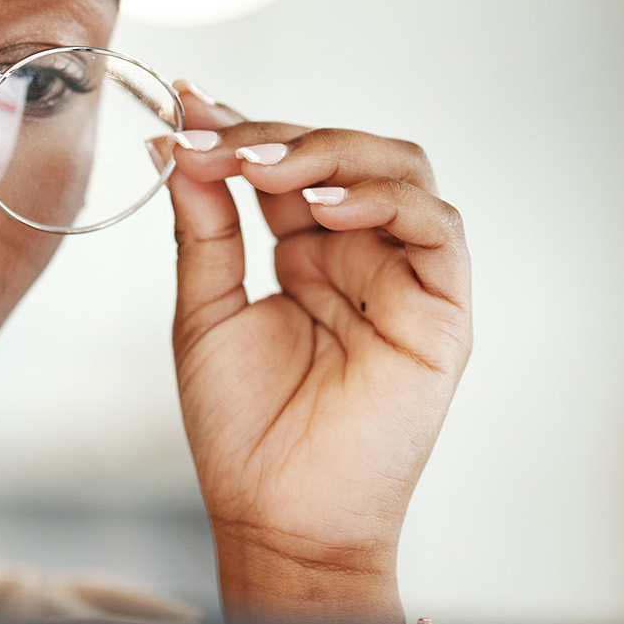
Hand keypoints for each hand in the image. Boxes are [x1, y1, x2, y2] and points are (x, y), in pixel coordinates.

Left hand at [162, 83, 471, 623]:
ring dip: (331, 153)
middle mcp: (363, 255)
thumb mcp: (206, 312)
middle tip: (219, 139)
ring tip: (265, 167)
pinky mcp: (442, 310)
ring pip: (399, 170)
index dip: (244, 129)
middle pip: (345, 152)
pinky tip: (324, 207)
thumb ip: (204, 229)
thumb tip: (181, 145)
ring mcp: (406, 277)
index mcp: (309, 253)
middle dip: (278, 135)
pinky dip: (383, 200)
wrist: (278, 517)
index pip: (289, 165)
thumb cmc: (244, 430)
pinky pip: (435, 228)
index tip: (186, 106)